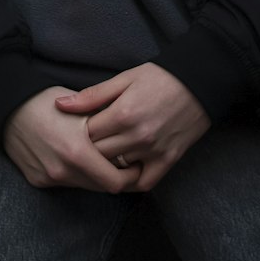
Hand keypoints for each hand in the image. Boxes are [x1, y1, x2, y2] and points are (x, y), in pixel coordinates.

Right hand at [2, 87, 141, 192]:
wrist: (7, 106)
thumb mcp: (82, 108)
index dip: (130, 176)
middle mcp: (63, 171)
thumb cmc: (47, 100)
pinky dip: (74, 174)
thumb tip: (129, 140)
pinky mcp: (37, 181)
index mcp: (77, 151)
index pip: (116, 182)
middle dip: (114, 177)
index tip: (135, 164)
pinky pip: (65, 183)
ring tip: (98, 158)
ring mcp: (49, 178)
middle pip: (101, 188)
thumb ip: (106, 128)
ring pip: (84, 186)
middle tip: (122, 163)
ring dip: (94, 176)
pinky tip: (73, 157)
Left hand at [55, 64, 209, 192]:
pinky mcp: (168, 161)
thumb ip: (92, 95)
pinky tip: (123, 171)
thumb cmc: (158, 77)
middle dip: (88, 151)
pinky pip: (144, 183)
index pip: (86, 135)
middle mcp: (137, 136)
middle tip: (84, 146)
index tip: (76, 130)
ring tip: (100, 157)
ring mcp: (153, 151)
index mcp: (122, 114)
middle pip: (99, 155)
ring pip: (118, 170)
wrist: (199, 83)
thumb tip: (60, 105)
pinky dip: (131, 181)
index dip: (78, 133)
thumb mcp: (123, 79)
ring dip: (107, 165)